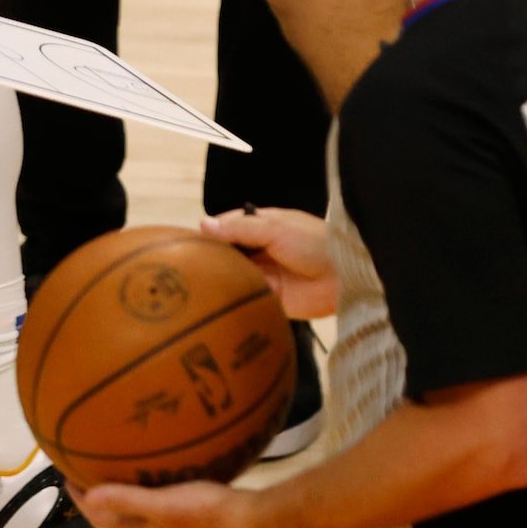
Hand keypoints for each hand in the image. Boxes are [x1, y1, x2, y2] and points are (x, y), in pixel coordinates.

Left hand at [75, 479, 260, 527]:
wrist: (247, 519)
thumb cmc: (204, 511)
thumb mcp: (162, 503)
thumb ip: (127, 500)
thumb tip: (88, 497)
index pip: (100, 516)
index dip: (80, 499)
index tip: (65, 475)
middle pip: (115, 512)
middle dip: (97, 492)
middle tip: (84, 465)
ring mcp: (171, 522)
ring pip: (136, 505)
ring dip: (121, 489)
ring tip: (114, 462)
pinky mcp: (188, 511)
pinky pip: (156, 495)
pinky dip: (146, 482)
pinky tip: (157, 464)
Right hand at [199, 208, 340, 319]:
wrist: (344, 276)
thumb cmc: (312, 242)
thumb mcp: (275, 227)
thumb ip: (241, 227)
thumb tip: (203, 223)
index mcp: (263, 227)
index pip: (228, 227)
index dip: (210, 233)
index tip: (185, 241)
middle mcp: (260, 250)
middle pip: (228, 253)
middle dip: (210, 258)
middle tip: (181, 268)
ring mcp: (263, 275)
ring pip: (232, 275)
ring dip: (218, 279)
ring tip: (187, 287)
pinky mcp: (267, 299)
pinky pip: (244, 298)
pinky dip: (230, 299)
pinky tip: (207, 304)